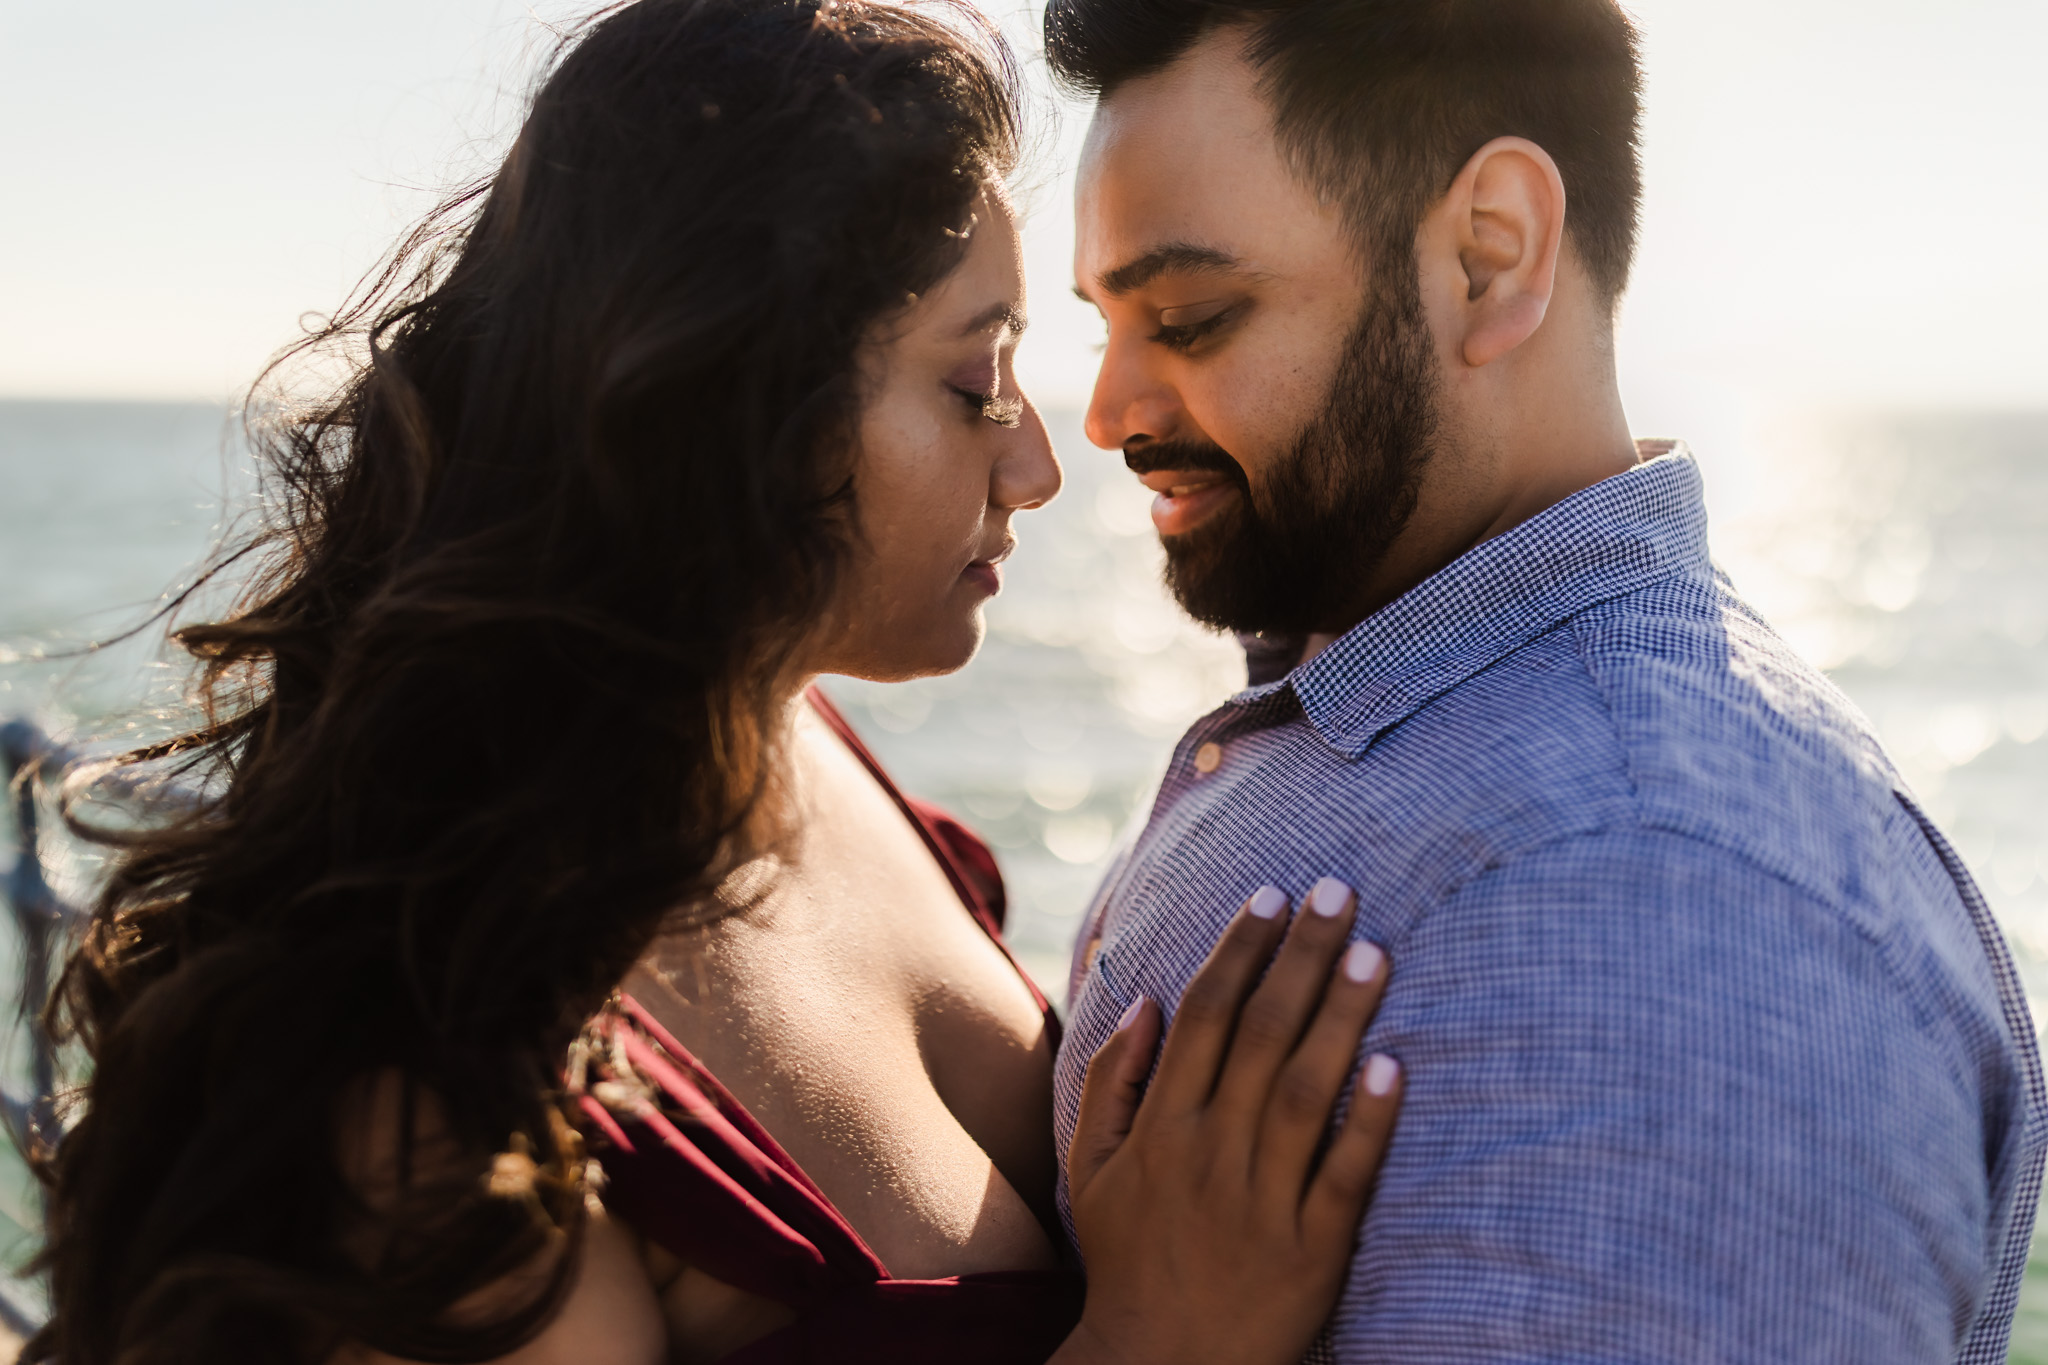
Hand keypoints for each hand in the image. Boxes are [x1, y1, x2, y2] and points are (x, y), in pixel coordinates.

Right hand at [1052, 879, 1399, 1364]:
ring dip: (1342, 1016)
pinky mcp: (1314, 1252)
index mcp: (1161, 1126)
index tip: (1273, 894)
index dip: (1241, 948)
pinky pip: (1347, 1175)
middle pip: (1264, 1034)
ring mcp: (1264, 1202)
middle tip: (1340, 892)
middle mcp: (1211, 1152)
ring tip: (1375, 952)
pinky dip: (1370, 1120)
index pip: (1206, 1014)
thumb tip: (1146, 996)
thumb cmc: (1127, 1258)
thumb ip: (1112, 1079)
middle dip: (1301, 955)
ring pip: (1308, 1091)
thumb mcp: (1089, 1168)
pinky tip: (1395, 1064)